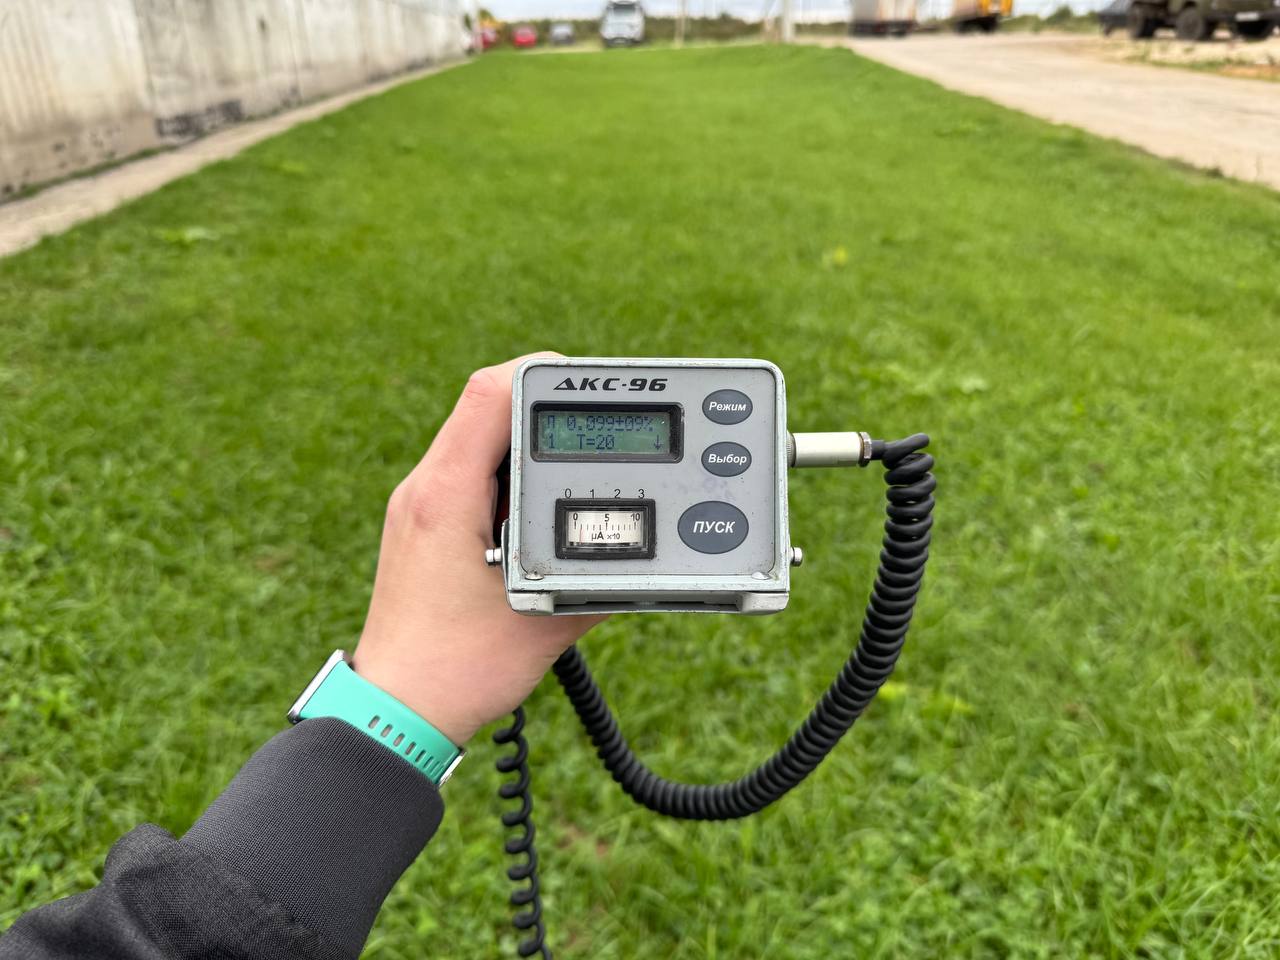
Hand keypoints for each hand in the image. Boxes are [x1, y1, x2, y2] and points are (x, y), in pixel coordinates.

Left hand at [352, 354, 605, 745]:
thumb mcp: (545, 617)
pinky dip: (509, 474)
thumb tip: (648, 554)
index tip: (592, 387)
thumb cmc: (457, 670)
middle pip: (485, 405)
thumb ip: (599, 577)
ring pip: (477, 437)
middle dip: (546, 406)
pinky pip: (469, 472)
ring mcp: (419, 505)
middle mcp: (424, 489)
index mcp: (445, 495)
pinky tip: (543, 509)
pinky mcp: (424, 525)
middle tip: (597, 427)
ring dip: (527, 441)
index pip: (489, 393)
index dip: (545, 373)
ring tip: (575, 473)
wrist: (397, 711)